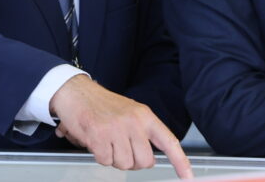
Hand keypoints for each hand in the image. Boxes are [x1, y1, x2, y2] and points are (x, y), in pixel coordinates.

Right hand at [49, 75, 192, 178]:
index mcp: (145, 115)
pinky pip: (106, 161)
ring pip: (125, 164)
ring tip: (107, 141)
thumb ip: (142, 132)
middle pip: (144, 161)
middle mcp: (134, 122)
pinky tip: (96, 141)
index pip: (168, 141)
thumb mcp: (130, 112)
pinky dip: (100, 156)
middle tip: (121, 148)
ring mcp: (116, 128)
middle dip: (133, 161)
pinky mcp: (99, 136)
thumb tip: (149, 158)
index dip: (180, 161)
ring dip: (114, 159)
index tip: (188, 177)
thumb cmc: (102, 105)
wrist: (76, 92)